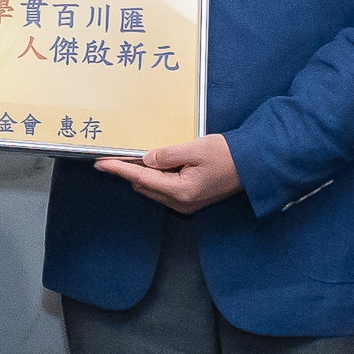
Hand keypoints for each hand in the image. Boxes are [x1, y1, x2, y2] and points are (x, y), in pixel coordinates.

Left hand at [94, 134, 239, 211]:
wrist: (254, 165)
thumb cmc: (227, 155)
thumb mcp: (194, 149)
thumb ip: (167, 155)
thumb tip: (146, 160)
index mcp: (180, 191)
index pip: (141, 177)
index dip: (119, 169)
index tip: (100, 163)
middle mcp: (181, 203)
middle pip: (144, 185)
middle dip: (130, 170)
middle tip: (118, 153)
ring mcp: (186, 204)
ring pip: (153, 188)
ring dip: (144, 173)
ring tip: (139, 155)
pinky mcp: (191, 200)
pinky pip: (164, 189)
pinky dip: (157, 176)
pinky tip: (158, 163)